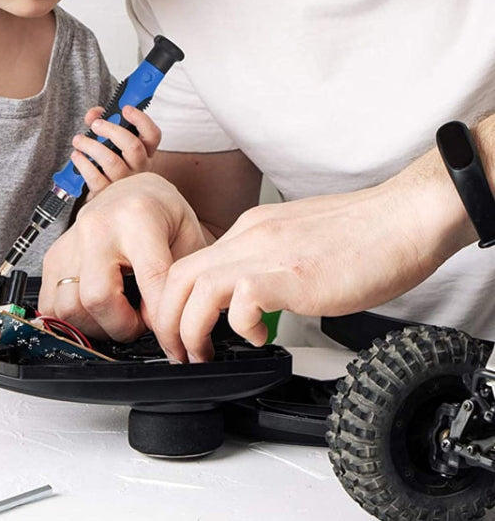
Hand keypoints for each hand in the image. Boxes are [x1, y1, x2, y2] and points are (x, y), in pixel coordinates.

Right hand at [40, 173, 205, 340]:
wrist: (133, 189)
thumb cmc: (162, 212)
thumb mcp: (188, 236)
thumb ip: (179, 280)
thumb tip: (162, 326)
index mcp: (137, 217)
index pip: (151, 279)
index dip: (163, 318)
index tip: (171, 336)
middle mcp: (98, 227)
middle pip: (98, 298)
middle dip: (123, 326)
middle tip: (140, 323)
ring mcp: (71, 241)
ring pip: (70, 307)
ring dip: (97, 326)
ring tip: (120, 315)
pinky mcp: (53, 256)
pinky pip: (51, 305)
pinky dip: (73, 320)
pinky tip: (96, 311)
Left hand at [70, 105, 160, 196]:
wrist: (108, 199)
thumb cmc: (111, 165)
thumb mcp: (113, 142)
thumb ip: (104, 121)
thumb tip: (94, 115)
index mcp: (146, 153)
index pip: (152, 135)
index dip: (141, 119)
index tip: (126, 108)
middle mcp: (139, 168)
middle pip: (132, 146)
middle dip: (111, 130)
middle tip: (96, 124)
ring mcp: (125, 183)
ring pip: (111, 161)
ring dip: (91, 146)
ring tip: (79, 140)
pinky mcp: (108, 194)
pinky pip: (95, 177)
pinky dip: (82, 163)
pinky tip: (77, 156)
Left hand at [155, 165, 471, 362]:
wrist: (405, 218)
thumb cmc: (363, 235)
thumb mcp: (296, 241)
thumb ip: (268, 262)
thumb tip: (252, 298)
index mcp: (251, 229)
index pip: (190, 263)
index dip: (174, 301)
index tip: (180, 329)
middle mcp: (252, 236)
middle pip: (179, 276)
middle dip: (167, 320)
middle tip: (179, 351)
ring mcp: (270, 253)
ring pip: (197, 288)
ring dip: (190, 328)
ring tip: (203, 354)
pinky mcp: (294, 275)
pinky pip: (242, 300)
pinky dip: (239, 325)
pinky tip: (257, 337)